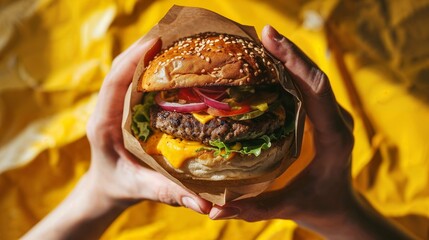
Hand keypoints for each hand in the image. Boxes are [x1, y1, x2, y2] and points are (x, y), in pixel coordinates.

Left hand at [23, 38, 210, 239]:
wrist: (105, 187)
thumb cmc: (119, 186)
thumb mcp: (142, 189)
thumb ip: (169, 193)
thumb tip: (207, 204)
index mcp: (104, 123)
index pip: (114, 82)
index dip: (132, 60)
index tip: (155, 43)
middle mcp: (107, 109)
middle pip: (121, 68)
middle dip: (143, 49)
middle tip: (174, 35)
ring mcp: (114, 105)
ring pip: (127, 71)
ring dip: (147, 55)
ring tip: (175, 41)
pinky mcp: (124, 106)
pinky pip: (134, 80)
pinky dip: (150, 67)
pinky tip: (171, 63)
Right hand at [209, 25, 412, 239]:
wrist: (341, 208)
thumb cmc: (319, 206)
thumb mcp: (287, 208)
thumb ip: (253, 209)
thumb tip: (215, 209)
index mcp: (333, 137)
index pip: (317, 89)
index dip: (295, 62)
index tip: (270, 39)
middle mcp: (335, 119)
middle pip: (314, 75)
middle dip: (288, 51)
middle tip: (261, 33)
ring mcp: (330, 115)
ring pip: (312, 77)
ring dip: (289, 56)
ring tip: (261, 41)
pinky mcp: (322, 115)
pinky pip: (307, 86)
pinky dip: (289, 70)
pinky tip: (267, 63)